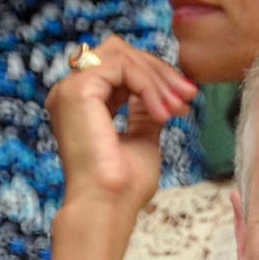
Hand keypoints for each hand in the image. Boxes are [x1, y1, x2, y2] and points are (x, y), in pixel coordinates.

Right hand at [45, 36, 196, 221]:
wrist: (108, 206)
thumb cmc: (123, 187)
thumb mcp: (143, 139)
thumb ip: (145, 112)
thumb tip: (161, 92)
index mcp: (83, 103)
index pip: (119, 68)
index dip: (155, 77)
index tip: (186, 100)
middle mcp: (72, 93)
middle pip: (119, 52)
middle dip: (160, 72)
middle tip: (188, 96)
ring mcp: (70, 89)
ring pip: (121, 55)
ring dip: (157, 78)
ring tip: (177, 107)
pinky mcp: (77, 90)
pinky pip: (121, 66)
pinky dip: (147, 84)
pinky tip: (162, 113)